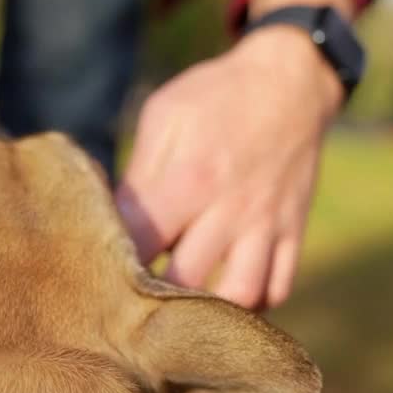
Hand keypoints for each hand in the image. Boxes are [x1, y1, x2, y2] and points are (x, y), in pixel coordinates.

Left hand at [116, 0, 351, 309]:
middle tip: (131, 303)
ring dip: (209, 313)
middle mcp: (230, 209)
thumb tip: (107, 218)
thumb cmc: (213, 96)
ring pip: (241, 295)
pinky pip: (280, 285)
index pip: (139, 244)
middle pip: (185, 282)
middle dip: (154, 301)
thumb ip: (138, 173)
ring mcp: (267, 224)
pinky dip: (256, 304)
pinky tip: (227, 300)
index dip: (113, 263)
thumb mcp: (165, 116)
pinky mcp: (295, 229)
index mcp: (189, 179)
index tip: (97, 269)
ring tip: (183, 314)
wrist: (289, 78)